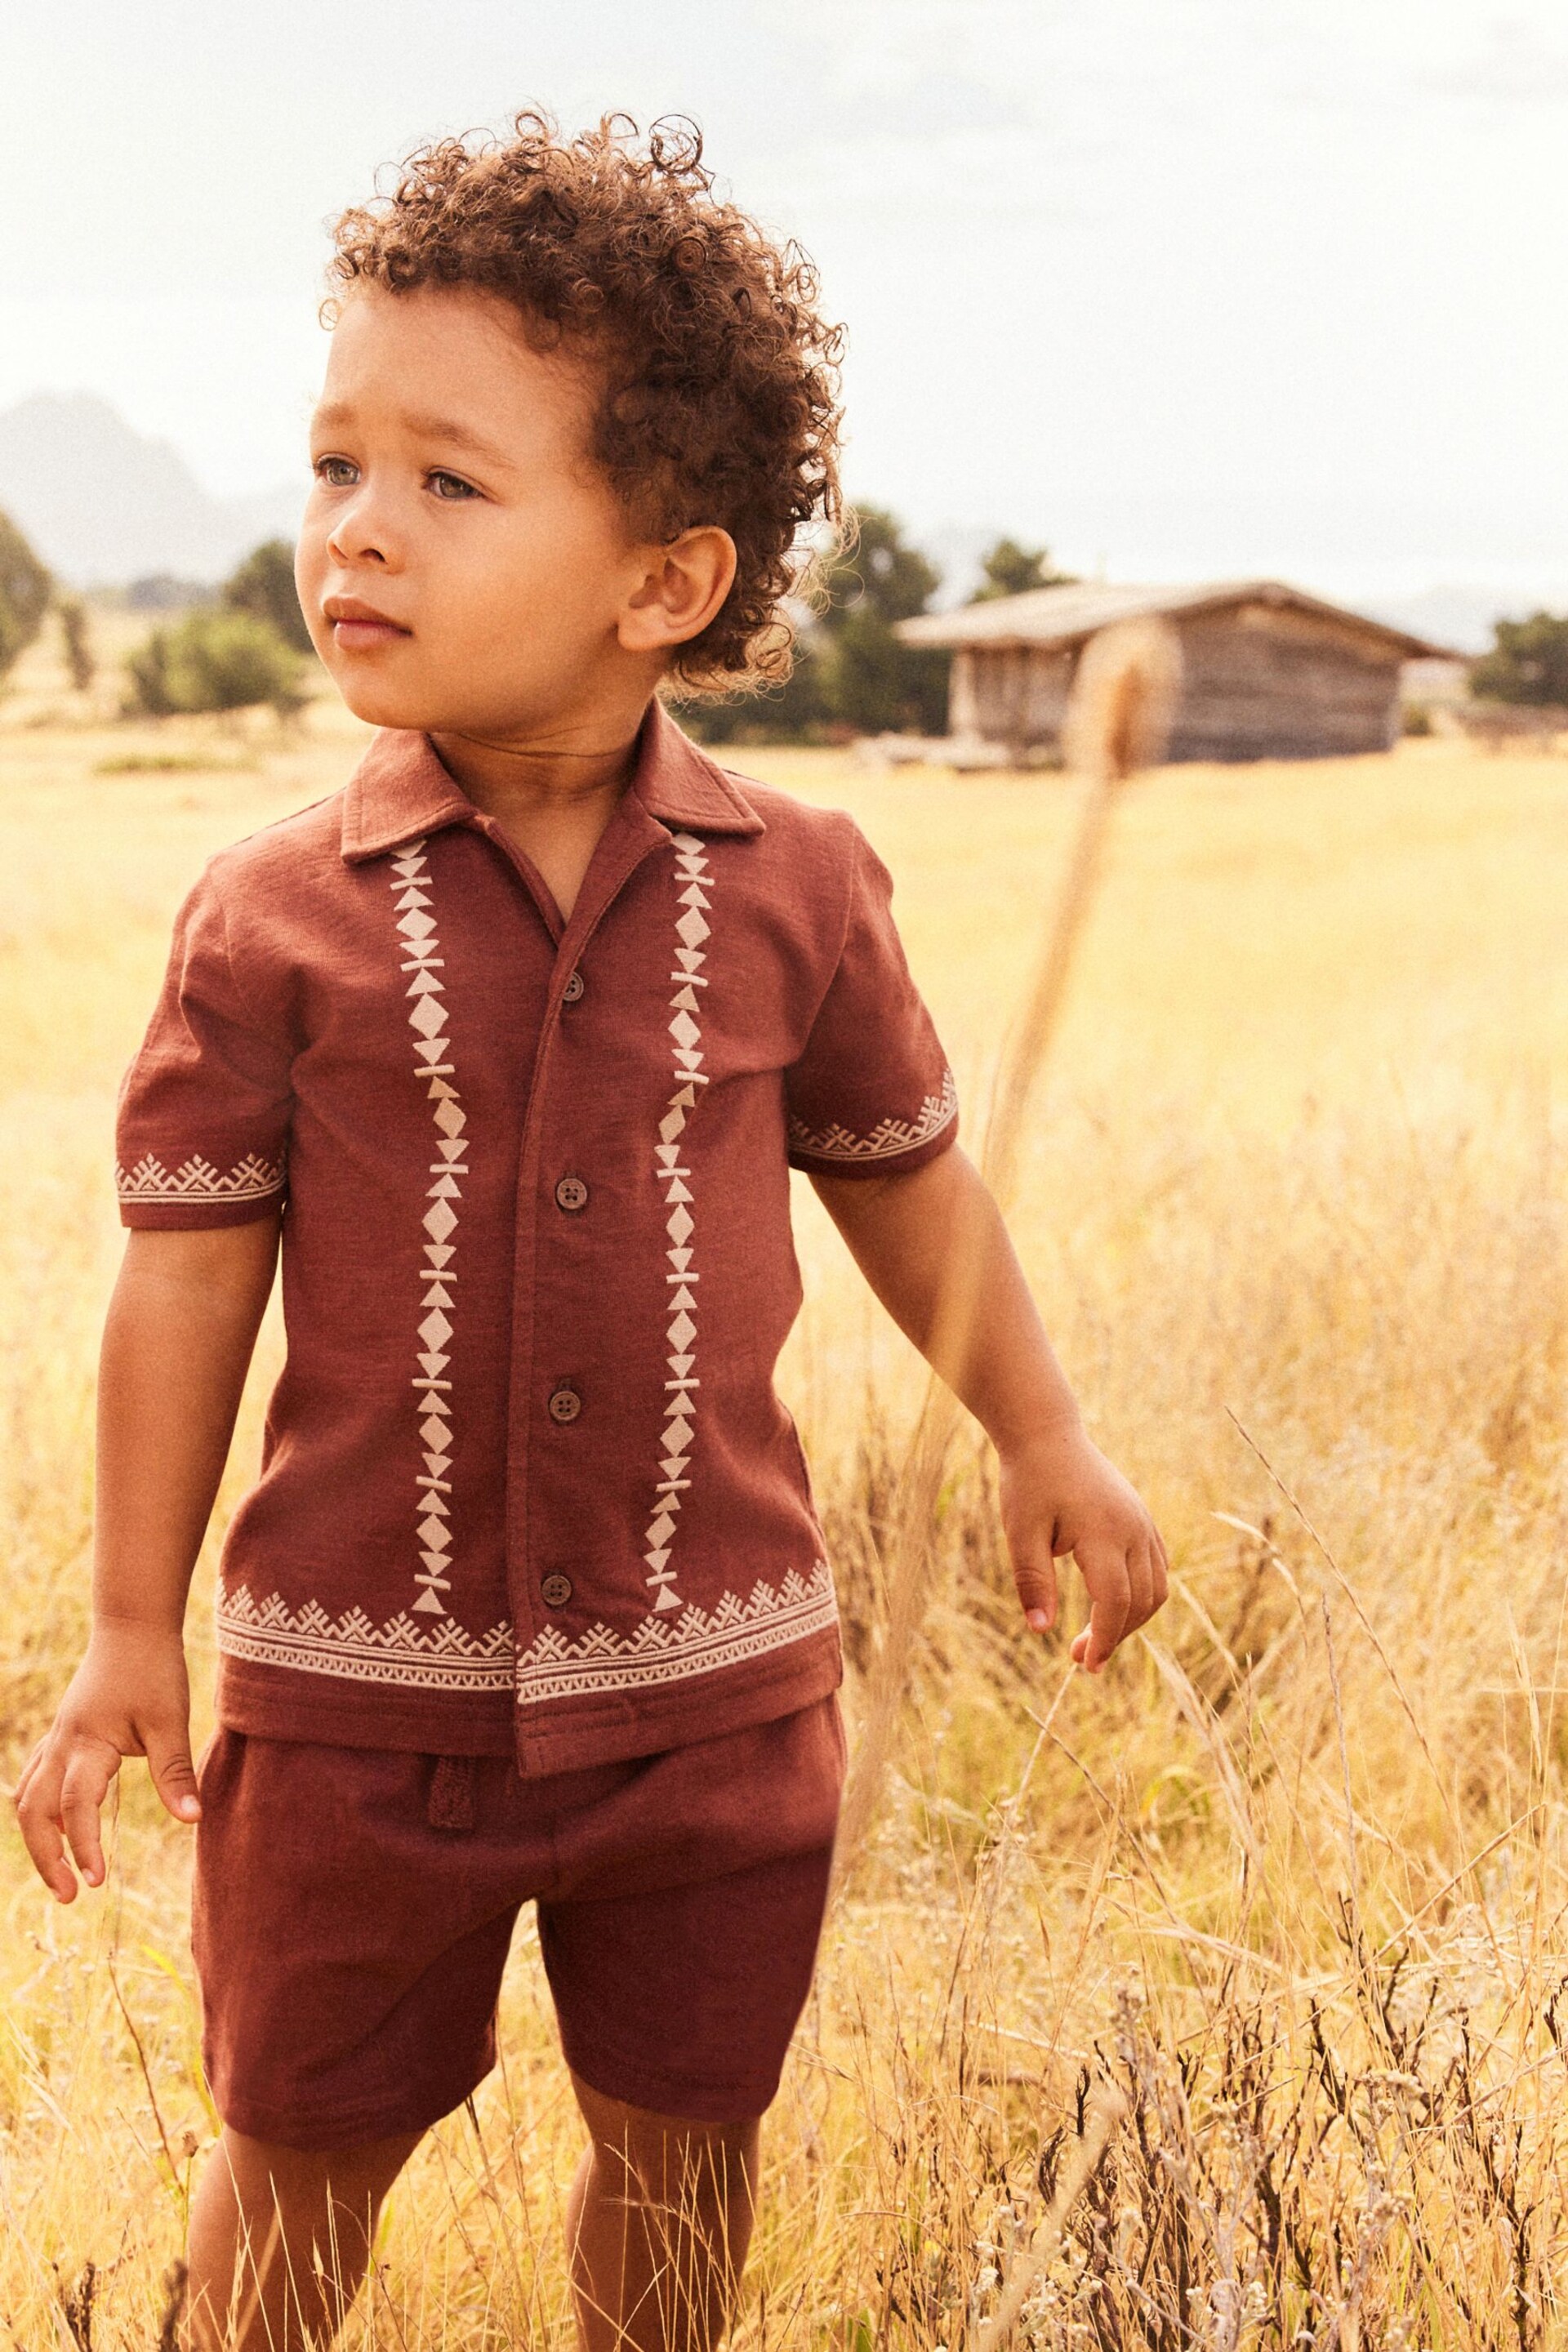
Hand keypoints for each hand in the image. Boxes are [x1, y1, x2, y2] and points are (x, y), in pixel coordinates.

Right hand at [13, 1620, 199, 1901]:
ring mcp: (56, 1739)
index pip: (75, 1805)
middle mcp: (62, 1744)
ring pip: (26, 1796)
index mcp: (87, 1743)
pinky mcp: (61, 1735)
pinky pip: (33, 1778)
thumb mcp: (171, 1720)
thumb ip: (175, 1772)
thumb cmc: (154, 1670)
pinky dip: (36, 1809)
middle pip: (34, 1811)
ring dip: (37, 1838)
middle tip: (70, 1896)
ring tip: (61, 1875)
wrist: (132, 1625)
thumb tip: (191, 1821)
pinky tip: (53, 1829)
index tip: (96, 1883)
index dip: (82, 1846)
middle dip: (47, 1857)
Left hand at [997, 1420, 1168, 1673]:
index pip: (1115, 1601)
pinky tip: (1112, 1608)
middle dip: (1114, 1636)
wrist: (1047, 1436)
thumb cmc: (1029, 1482)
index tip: (1085, 1665)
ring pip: (1156, 1589)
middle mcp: (1133, 1528)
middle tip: (1078, 1657)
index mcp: (1103, 1531)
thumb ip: (1032, 1581)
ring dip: (1131, 1620)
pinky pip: (1158, 1569)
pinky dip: (1142, 1597)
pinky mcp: (1143, 1521)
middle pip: (1140, 1601)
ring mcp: (1143, 1523)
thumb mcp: (1020, 1532)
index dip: (1103, 1638)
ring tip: (1094, 1637)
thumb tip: (1040, 1630)